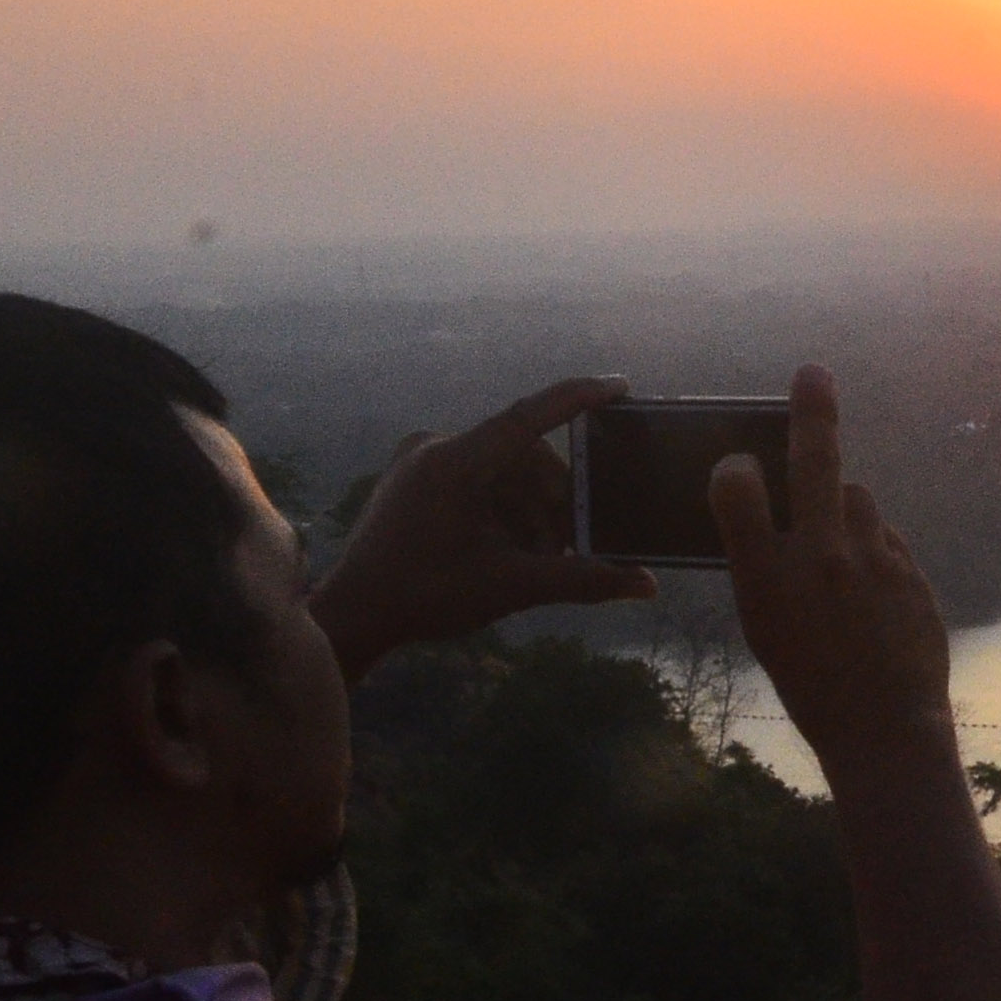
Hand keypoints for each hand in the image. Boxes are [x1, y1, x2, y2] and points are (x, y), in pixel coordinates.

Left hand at [308, 377, 658, 676]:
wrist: (353, 614)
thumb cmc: (427, 595)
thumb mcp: (512, 587)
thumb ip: (582, 580)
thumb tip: (647, 584)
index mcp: (456, 462)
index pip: (529, 416)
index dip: (577, 398)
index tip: (618, 386)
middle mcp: (436, 447)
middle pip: (521, 455)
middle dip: (552, 498)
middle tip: (568, 545)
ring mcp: (420, 459)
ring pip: (501, 469)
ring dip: (529, 508)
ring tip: (534, 555)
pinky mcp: (413, 476)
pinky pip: (474, 477)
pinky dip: (502, 507)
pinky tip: (506, 547)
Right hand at [716, 370, 954, 787]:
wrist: (885, 729)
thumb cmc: (811, 684)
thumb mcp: (764, 627)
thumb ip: (762, 562)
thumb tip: (768, 505)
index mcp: (767, 575)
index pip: (738, 487)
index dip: (734, 470)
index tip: (738, 465)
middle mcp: (821, 558)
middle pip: (816, 462)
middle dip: (812, 411)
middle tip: (813, 374)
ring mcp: (874, 560)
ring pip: (857, 499)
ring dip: (844, 505)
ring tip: (836, 551)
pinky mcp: (911, 571)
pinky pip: (887, 538)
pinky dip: (874, 548)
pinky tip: (869, 589)